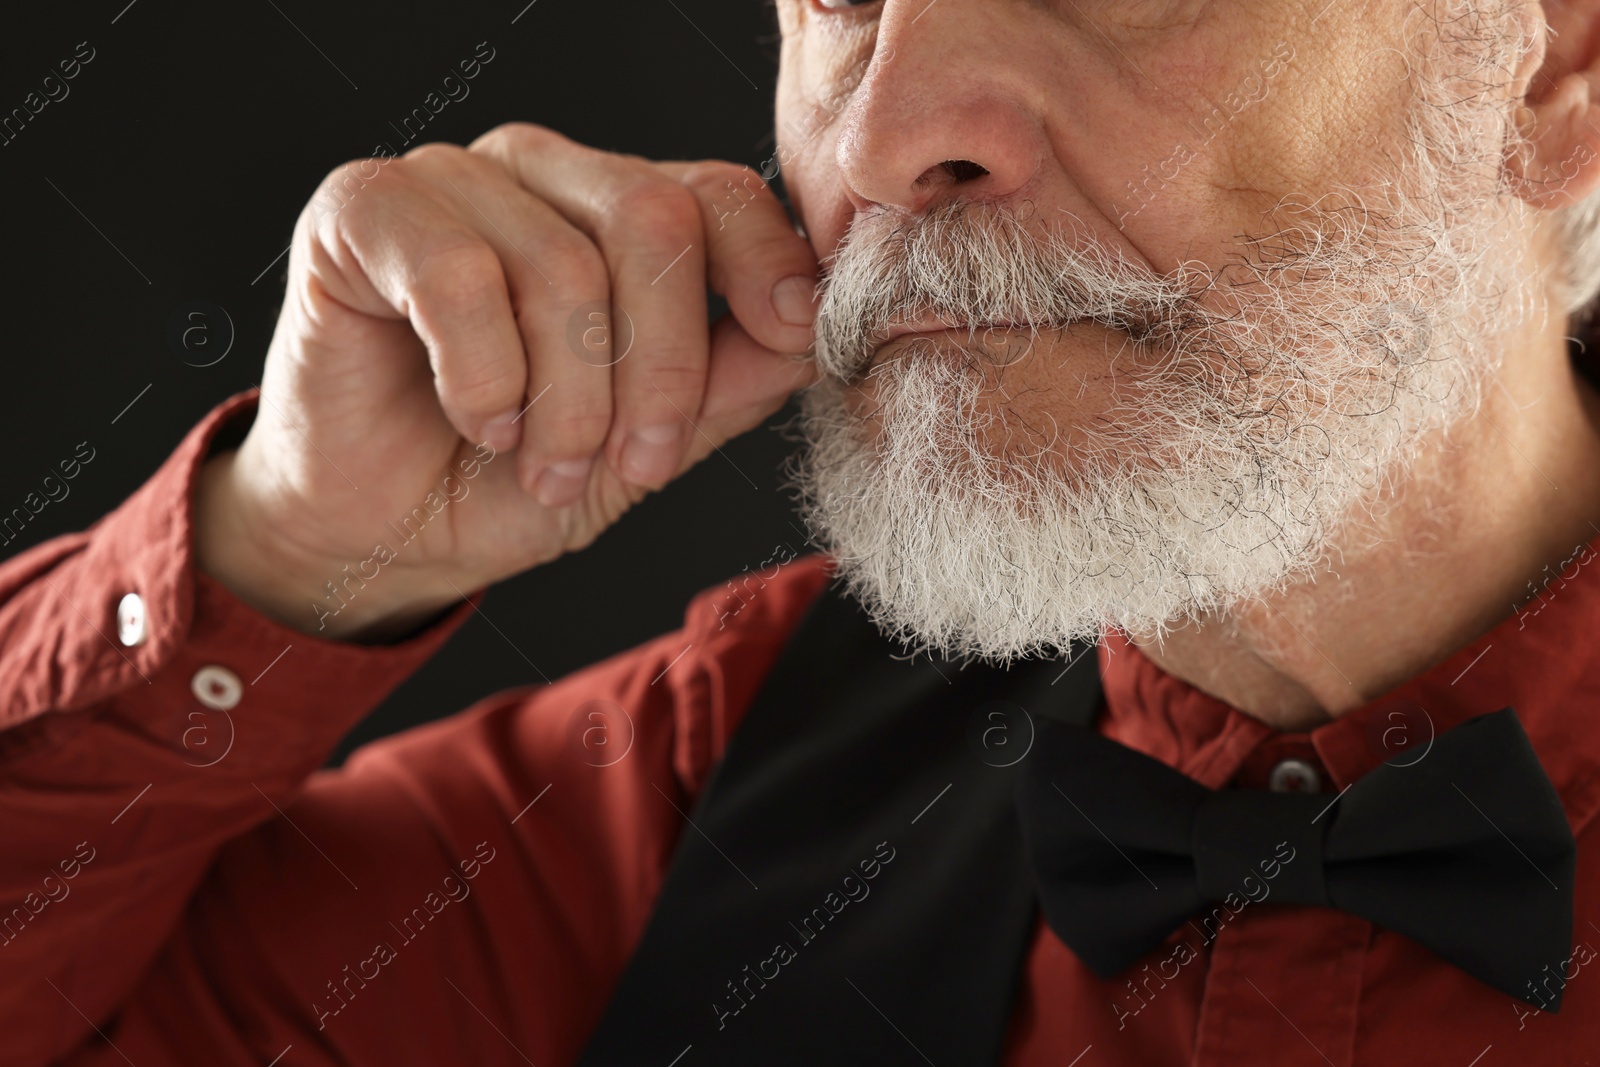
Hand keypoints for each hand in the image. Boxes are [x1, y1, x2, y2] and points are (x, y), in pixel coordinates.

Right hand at [195, 123, 819, 640]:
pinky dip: (484, 377)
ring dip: (567, 402)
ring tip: (543, 466)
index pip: (720, 192)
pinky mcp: (362, 209)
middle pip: (655, 219)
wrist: (381, 534)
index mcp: (618, 213)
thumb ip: (727, 386)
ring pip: (562, 266)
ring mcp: (452, 182)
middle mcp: (542, 178)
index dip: (767, 264)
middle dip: (663, 368)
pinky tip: (479, 421)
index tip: (791, 340)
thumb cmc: (511, 480)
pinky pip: (457, 276)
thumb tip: (811, 337)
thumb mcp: (645, 448)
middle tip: (638, 463)